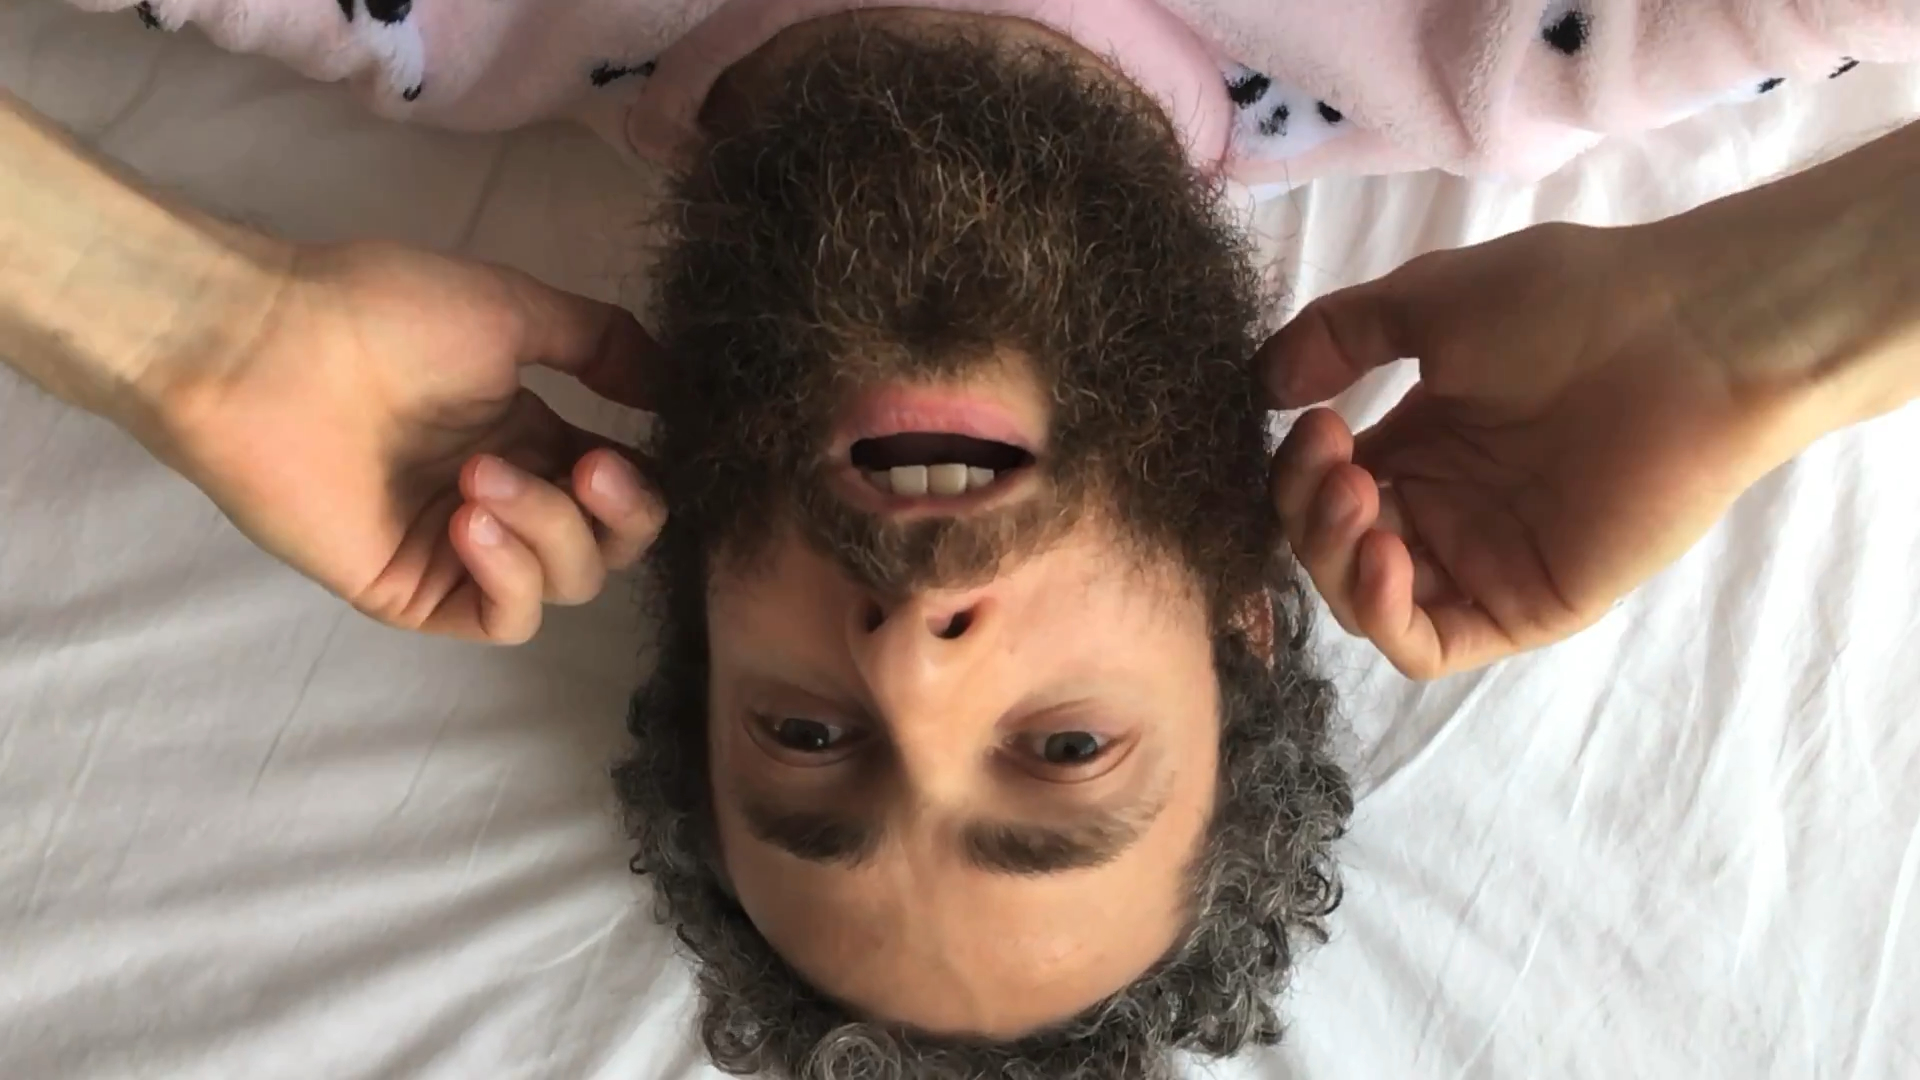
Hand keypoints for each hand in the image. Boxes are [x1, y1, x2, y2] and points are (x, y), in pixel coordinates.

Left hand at [140, 240, 666, 643]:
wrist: (263, 346)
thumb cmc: (378, 312)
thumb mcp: (512, 307)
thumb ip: (601, 342)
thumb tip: (675, 387)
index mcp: (528, 435)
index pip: (622, 487)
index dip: (649, 475)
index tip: (653, 440)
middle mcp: (504, 497)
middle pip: (609, 547)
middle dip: (621, 513)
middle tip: (588, 468)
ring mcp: (460, 550)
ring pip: (565, 584)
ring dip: (548, 530)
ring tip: (479, 474)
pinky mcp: (415, 592)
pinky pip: (503, 618)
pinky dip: (511, 576)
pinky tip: (474, 522)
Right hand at [1260, 222, 1832, 678]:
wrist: (1691, 332)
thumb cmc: (1572, 303)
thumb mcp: (1429, 300)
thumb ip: (1339, 334)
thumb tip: (1263, 387)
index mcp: (1424, 445)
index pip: (1322, 489)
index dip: (1294, 469)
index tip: (1309, 418)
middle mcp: (1445, 509)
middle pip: (1333, 548)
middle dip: (1307, 510)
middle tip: (1332, 459)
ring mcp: (1482, 562)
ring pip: (1368, 601)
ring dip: (1334, 558)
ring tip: (1354, 497)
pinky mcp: (1524, 606)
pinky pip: (1428, 644)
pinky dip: (1383, 614)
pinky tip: (1381, 555)